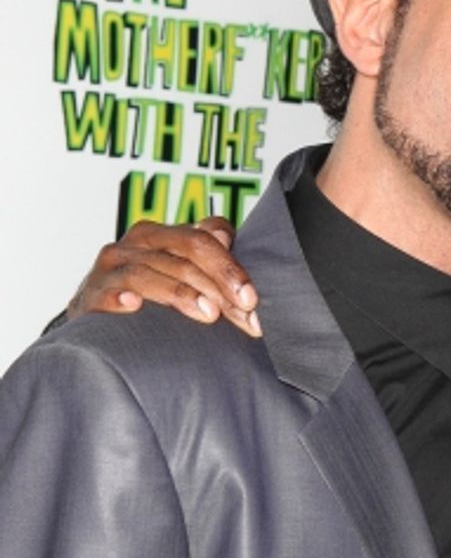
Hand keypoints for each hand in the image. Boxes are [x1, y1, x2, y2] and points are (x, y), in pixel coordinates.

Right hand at [67, 216, 259, 336]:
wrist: (98, 324)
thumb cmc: (151, 297)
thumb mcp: (183, 274)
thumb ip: (208, 253)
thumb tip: (226, 233)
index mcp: (164, 234)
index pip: (204, 237)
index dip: (231, 266)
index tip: (252, 299)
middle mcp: (138, 242)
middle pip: (186, 251)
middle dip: (219, 281)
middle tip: (244, 311)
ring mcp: (113, 267)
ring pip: (152, 271)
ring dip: (182, 293)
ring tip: (209, 314)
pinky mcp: (92, 294)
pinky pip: (108, 291)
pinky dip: (121, 296)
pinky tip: (135, 305)